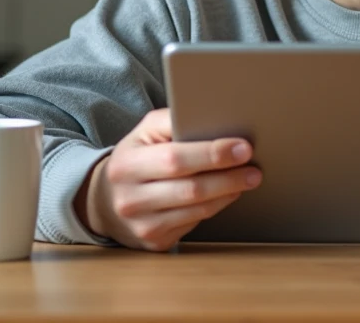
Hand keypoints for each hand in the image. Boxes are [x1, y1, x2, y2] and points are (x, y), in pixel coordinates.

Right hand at [77, 108, 261, 250]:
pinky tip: (228, 194)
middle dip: (229, 177)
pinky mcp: (155, 242)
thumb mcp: (144, 132)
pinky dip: (217, 207)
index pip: (176, 159)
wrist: (106, 200)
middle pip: (191, 189)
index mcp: (127, 164)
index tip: (243, 148)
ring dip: (229, 193)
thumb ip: (172, 121)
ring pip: (197, 210)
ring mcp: (142, 225)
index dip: (213, 154)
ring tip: (248, 179)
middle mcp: (130, 199)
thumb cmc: (136, 158)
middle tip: (254, 168)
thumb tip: (214, 118)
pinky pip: (195, 223)